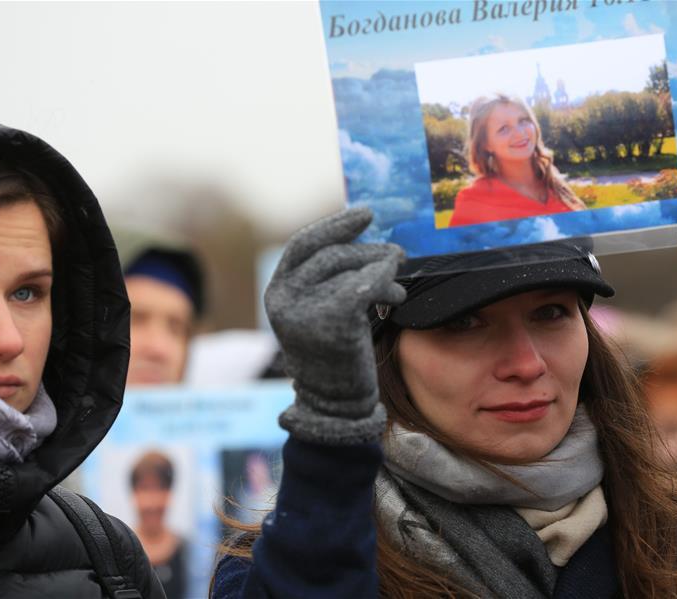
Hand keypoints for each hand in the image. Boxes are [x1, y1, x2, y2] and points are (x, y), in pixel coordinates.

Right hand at [265, 207, 405, 443]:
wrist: (336, 405)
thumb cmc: (336, 358)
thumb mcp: (321, 314)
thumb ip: (330, 282)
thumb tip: (365, 244)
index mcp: (277, 293)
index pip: (303, 245)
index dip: (335, 226)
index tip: (365, 214)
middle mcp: (284, 298)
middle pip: (332, 254)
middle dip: (369, 252)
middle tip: (397, 255)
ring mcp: (304, 309)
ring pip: (352, 269)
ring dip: (383, 270)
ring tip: (399, 284)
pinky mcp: (332, 318)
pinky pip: (365, 284)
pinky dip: (385, 281)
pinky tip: (397, 292)